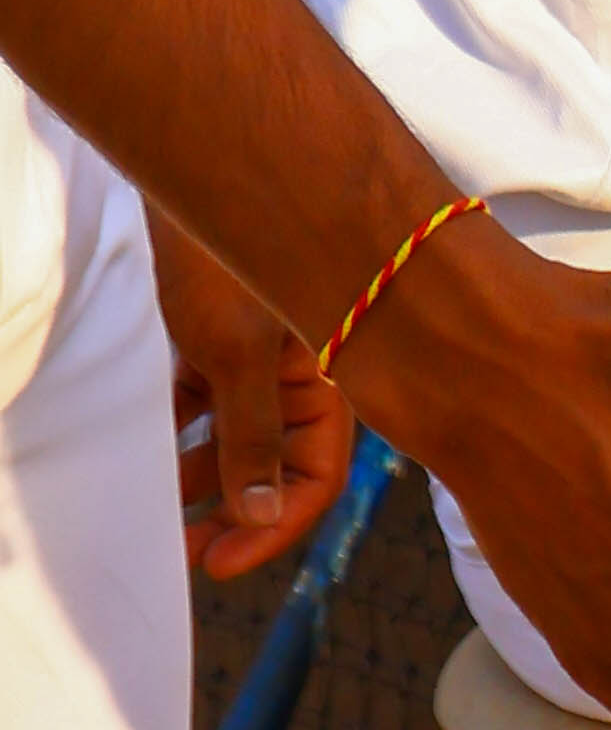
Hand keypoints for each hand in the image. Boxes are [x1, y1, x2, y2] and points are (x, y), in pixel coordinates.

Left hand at [148, 206, 353, 580]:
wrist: (192, 169)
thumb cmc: (227, 254)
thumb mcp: (237, 355)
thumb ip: (250, 437)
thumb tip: (259, 512)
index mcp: (336, 379)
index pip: (316, 477)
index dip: (272, 525)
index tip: (220, 560)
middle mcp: (308, 372)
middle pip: (278, 463)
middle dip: (236, 510)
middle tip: (189, 550)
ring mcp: (264, 354)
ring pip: (238, 435)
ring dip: (204, 475)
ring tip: (165, 512)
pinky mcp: (222, 336)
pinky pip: (208, 401)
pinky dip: (184, 429)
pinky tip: (154, 451)